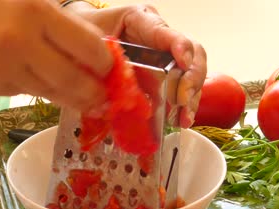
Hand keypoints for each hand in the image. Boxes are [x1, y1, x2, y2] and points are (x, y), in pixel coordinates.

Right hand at [0, 0, 112, 110]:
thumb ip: (59, 23)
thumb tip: (93, 48)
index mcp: (36, 13)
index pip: (91, 49)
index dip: (106, 64)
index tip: (109, 69)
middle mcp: (20, 45)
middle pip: (75, 82)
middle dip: (94, 94)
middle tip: (102, 98)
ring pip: (49, 94)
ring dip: (68, 97)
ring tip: (79, 97)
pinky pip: (17, 92)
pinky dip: (26, 86)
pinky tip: (20, 73)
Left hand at [66, 3, 206, 127]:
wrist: (85, 36)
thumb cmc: (91, 32)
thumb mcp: (91, 36)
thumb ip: (102, 55)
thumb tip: (110, 86)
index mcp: (142, 20)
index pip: (166, 31)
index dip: (180, 46)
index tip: (183, 62)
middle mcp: (161, 37)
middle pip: (193, 54)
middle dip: (192, 79)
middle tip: (183, 99)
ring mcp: (166, 56)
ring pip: (191, 74)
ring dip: (191, 97)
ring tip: (184, 117)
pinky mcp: (166, 75)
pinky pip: (182, 89)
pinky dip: (184, 106)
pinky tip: (181, 119)